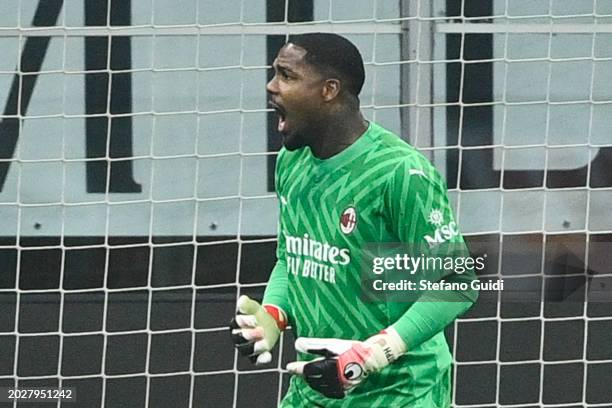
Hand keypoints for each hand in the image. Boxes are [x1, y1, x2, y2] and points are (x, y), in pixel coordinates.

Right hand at [229, 295, 286, 364]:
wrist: (270, 322)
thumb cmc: (258, 314)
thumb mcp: (254, 307)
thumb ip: (247, 304)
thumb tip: (242, 299)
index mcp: (236, 324)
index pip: (235, 325)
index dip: (244, 322)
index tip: (255, 319)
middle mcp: (239, 337)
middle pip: (239, 340)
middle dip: (248, 336)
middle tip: (261, 331)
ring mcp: (247, 347)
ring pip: (246, 351)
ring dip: (255, 348)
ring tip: (265, 343)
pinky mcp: (256, 355)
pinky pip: (256, 361)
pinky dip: (261, 360)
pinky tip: (268, 356)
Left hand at [286, 329, 405, 398]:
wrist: (370, 358)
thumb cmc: (350, 349)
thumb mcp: (331, 344)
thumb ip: (313, 345)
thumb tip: (297, 344)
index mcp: (329, 367)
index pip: (308, 371)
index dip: (297, 369)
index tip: (289, 367)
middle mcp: (333, 380)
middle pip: (312, 380)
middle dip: (304, 374)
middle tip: (297, 369)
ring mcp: (339, 386)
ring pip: (319, 387)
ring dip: (312, 381)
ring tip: (308, 374)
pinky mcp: (344, 390)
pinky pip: (328, 392)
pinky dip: (321, 387)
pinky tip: (321, 382)